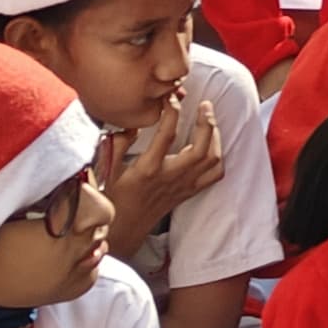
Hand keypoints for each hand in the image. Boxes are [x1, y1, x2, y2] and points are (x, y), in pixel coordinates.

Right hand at [96, 93, 226, 257]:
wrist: (124, 229)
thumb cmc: (114, 198)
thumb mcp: (108, 169)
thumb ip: (118, 144)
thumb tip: (131, 124)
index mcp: (148, 169)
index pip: (166, 135)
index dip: (172, 112)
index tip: (171, 98)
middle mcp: (169, 177)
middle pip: (200, 149)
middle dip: (207, 123)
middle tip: (205, 105)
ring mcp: (182, 186)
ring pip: (211, 161)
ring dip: (216, 137)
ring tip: (209, 120)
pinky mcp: (188, 192)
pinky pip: (213, 176)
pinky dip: (219, 158)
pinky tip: (213, 144)